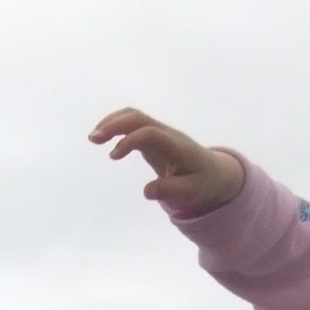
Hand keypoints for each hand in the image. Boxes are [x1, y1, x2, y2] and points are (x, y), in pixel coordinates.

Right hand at [88, 107, 243, 215]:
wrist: (216, 173)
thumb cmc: (204, 184)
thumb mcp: (192, 193)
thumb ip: (171, 191)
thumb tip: (147, 192)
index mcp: (177, 147)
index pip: (150, 134)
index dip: (130, 141)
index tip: (112, 156)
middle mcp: (168, 134)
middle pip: (139, 118)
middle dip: (115, 124)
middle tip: (93, 138)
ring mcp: (161, 133)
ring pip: (134, 116)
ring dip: (112, 122)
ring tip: (93, 137)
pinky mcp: (154, 136)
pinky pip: (134, 124)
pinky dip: (116, 126)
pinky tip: (102, 137)